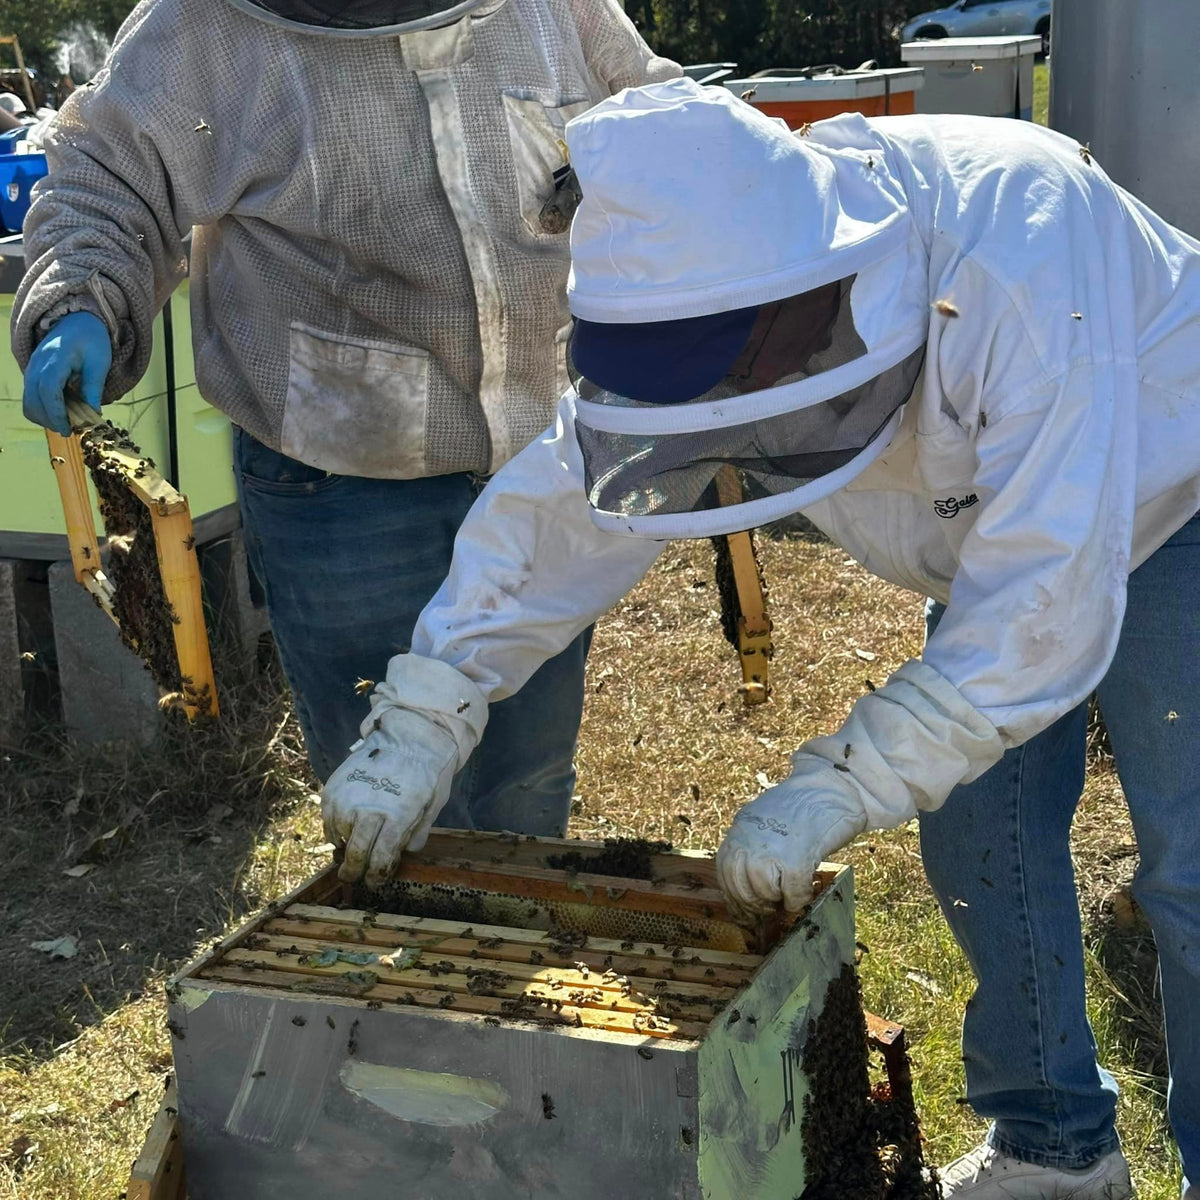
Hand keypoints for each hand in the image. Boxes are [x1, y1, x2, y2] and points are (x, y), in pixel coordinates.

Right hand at [23, 312, 111, 435]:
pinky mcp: (32, 373)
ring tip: (67, 422)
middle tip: (70, 430)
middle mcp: (37, 364)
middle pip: (33, 399)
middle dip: (50, 419)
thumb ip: (93, 388)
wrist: (77, 320)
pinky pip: (31, 396)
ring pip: (28, 401)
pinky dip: (43, 408)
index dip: (56, 413)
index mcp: (55, 359)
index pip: (48, 391)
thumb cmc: (92, 340)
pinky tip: (61, 411)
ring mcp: (32, 368)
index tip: (69, 429)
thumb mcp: (99, 363)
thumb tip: (93, 415)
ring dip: (45, 416)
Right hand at [322, 707, 458, 886]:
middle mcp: (368, 811)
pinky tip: (344, 830)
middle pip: (356, 854)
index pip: (381, 860)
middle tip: (354, 878)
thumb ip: (417, 831)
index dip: (377, 876)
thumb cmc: (427, 771)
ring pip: (340, 837)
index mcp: (396, 818)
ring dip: (346, 847)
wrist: (409, 734)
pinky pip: (328, 819)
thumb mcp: (431, 805)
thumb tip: (404, 853)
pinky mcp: (333, 787)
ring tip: (352, 849)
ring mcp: (347, 799)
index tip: (375, 882)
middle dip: (355, 872)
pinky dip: (335, 828)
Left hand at [716, 759, 867, 914]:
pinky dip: (798, 900)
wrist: (831, 787)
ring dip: (777, 901)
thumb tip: (749, 884)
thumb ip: (752, 844)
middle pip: (741, 888)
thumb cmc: (802, 806)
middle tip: (769, 908)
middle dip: (755, 904)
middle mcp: (749, 840)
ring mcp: (771, 851)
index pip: (725, 871)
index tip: (743, 910)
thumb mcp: (764, 819)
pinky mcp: (796, 860)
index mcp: (740, 829)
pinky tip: (803, 895)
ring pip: (765, 893)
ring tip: (788, 898)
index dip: (734, 896)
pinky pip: (792, 894)